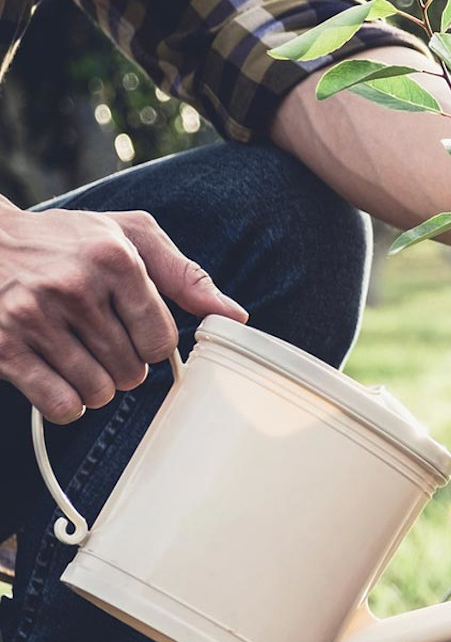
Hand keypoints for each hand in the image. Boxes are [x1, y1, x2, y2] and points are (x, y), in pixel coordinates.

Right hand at [0, 206, 246, 422]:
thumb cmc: (65, 240)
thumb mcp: (128, 236)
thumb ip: (184, 275)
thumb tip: (236, 316)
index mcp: (113, 258)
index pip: (162, 339)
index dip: (153, 344)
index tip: (135, 332)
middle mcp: (73, 287)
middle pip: (132, 371)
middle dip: (125, 366)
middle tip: (102, 343)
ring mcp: (33, 317)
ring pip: (98, 392)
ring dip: (96, 386)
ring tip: (80, 357)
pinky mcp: (3, 346)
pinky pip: (60, 404)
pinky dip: (67, 403)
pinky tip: (58, 377)